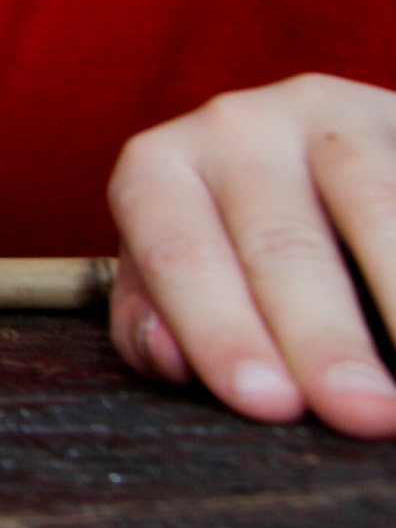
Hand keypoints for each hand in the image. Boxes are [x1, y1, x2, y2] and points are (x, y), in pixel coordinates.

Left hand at [107, 75, 395, 436]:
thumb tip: (171, 360)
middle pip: (279, 242)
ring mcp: (327, 115)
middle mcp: (233, 127)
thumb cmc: (241, 250)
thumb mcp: (187, 278)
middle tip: (360, 412)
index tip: (269, 403)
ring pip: (369, 202)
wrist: (328, 167)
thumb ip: (161, 322)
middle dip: (321, 337)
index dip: (221, 331)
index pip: (178, 255)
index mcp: (157, 168)